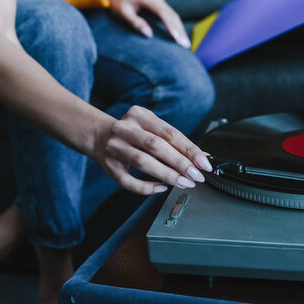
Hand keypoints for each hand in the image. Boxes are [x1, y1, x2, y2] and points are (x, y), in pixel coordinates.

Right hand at [93, 106, 212, 194]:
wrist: (99, 136)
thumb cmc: (133, 133)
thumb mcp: (151, 128)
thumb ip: (174, 141)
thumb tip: (201, 157)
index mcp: (139, 115)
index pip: (169, 132)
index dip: (189, 148)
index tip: (204, 162)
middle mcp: (125, 129)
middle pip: (156, 146)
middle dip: (180, 162)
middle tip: (196, 176)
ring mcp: (115, 148)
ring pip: (143, 162)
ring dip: (167, 174)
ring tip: (184, 183)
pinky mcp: (109, 167)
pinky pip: (129, 181)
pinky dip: (146, 187)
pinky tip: (161, 188)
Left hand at [106, 0, 190, 47]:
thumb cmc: (118, 1)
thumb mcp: (122, 12)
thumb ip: (135, 22)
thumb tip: (149, 35)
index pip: (164, 14)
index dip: (172, 27)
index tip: (178, 39)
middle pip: (172, 14)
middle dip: (180, 30)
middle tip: (186, 46)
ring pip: (173, 14)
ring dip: (180, 28)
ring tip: (186, 43)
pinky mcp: (158, 2)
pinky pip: (170, 14)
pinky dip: (176, 25)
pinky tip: (179, 34)